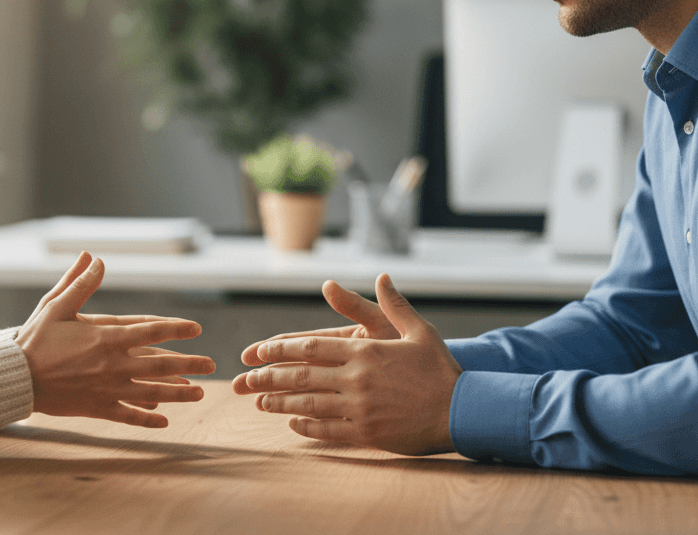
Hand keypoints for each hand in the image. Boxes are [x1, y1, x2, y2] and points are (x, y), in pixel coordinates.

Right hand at [16, 252, 215, 427]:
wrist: (15, 377)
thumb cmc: (35, 338)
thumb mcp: (56, 304)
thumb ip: (80, 282)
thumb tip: (96, 257)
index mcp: (105, 335)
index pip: (150, 329)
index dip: (176, 328)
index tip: (196, 328)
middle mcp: (112, 363)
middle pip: (159, 364)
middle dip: (188, 364)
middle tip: (211, 364)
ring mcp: (106, 388)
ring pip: (150, 392)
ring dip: (177, 392)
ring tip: (199, 393)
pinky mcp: (96, 407)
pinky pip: (127, 416)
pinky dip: (147, 418)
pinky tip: (164, 420)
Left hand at [232, 273, 460, 454]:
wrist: (464, 411)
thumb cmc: (439, 369)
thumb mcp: (418, 329)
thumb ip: (393, 304)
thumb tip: (381, 276)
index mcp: (363, 352)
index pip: (310, 347)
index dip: (280, 350)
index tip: (258, 351)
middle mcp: (356, 380)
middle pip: (302, 377)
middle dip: (270, 378)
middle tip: (246, 379)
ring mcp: (360, 409)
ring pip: (310, 405)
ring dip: (281, 404)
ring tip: (261, 402)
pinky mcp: (368, 434)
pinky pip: (329, 431)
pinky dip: (307, 426)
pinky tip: (293, 423)